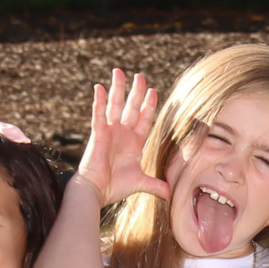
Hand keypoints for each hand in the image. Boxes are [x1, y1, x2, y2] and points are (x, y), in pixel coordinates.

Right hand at [76, 67, 167, 209]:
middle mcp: (122, 134)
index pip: (143, 119)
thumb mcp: (141, 183)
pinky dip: (99, 102)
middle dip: (136, 92)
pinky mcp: (98, 134)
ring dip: (117, 88)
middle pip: (130, 107)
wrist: (97, 192)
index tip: (154, 92)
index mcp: (134, 142)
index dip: (149, 106)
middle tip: (140, 76)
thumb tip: (171, 195)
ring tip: (119, 71)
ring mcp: (109, 132)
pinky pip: (99, 115)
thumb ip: (156, 186)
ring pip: (114, 105)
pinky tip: (99, 88)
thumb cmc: (115, 187)